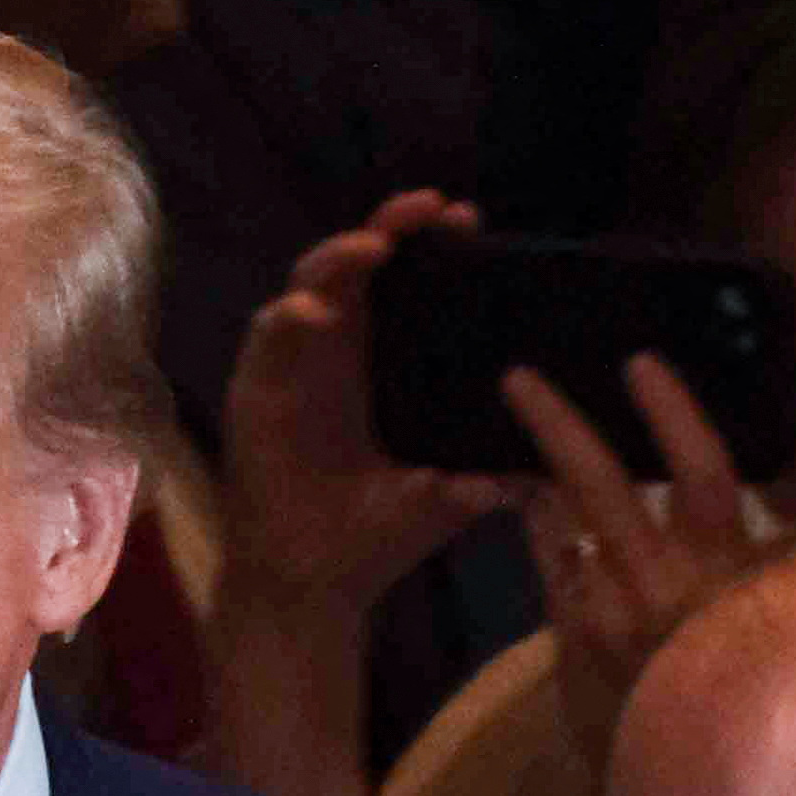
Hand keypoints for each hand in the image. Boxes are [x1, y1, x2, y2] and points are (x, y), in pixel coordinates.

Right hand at [220, 191, 491, 623]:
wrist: (312, 586)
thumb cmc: (374, 538)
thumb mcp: (446, 500)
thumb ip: (486, 479)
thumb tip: (538, 469)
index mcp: (385, 366)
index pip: (407, 286)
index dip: (430, 247)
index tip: (466, 219)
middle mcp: (339, 353)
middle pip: (358, 266)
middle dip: (390, 227)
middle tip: (429, 208)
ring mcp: (295, 366)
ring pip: (310, 283)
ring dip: (338, 257)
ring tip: (373, 247)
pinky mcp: (257, 389)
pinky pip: (268, 335)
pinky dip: (289, 316)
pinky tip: (314, 312)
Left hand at [495, 352, 756, 782]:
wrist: (708, 784)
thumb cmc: (773, 684)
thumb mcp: (794, 605)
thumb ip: (789, 545)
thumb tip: (789, 481)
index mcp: (731, 571)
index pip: (703, 473)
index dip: (671, 414)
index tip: (638, 365)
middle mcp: (662, 587)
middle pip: (600, 486)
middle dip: (555, 424)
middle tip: (516, 377)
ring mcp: (606, 618)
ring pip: (558, 525)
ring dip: (536, 479)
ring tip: (513, 436)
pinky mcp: (573, 646)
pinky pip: (552, 570)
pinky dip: (546, 535)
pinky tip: (537, 507)